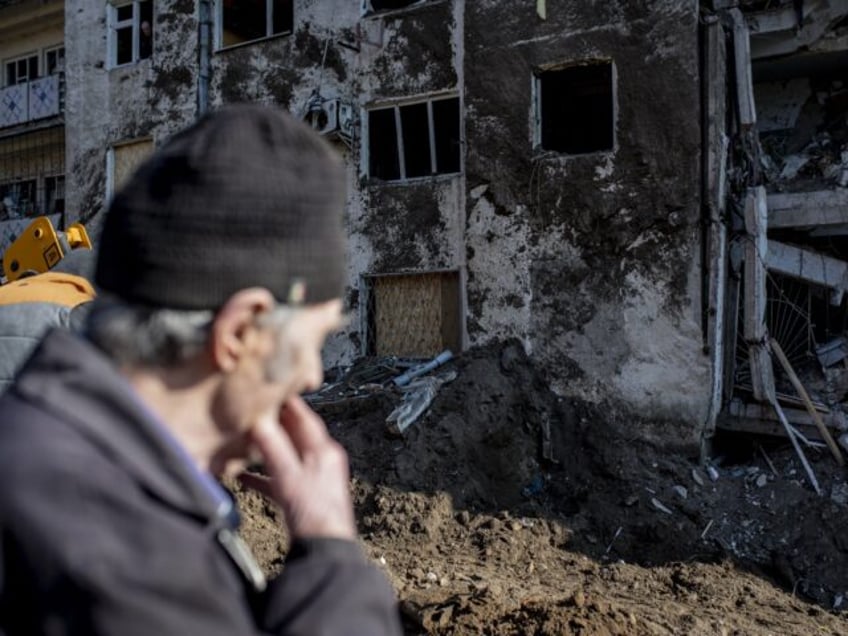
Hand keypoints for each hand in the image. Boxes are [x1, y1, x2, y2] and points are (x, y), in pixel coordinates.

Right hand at [240, 395, 355, 539]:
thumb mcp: (289, 477)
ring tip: (245, 438)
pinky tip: (243, 477)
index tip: (272, 389)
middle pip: (295, 435)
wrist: (324, 550)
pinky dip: (263, 475)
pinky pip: (280, 479)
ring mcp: (313, 479)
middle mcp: (321, 461)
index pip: (305, 419)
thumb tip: (259, 423)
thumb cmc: (313, 514)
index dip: (288, 403)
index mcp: (324, 451)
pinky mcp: (303, 497)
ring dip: (266, 449)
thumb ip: (273, 449)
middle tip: (255, 409)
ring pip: (286, 456)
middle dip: (274, 423)